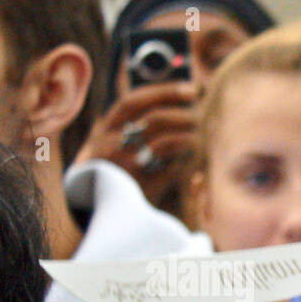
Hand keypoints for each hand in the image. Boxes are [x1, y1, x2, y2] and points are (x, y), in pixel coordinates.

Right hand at [73, 81, 197, 208]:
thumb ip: (131, 126)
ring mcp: (125, 168)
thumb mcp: (110, 146)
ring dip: (188, 137)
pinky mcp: (141, 189)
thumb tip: (169, 101)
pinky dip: (185, 161)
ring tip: (201, 136)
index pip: (133, 101)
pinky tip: (194, 159)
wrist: (98, 212)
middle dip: (183, 113)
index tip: (191, 89)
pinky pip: (171, 169)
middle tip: (202, 114)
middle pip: (153, 120)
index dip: (165, 92)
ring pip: (164, 143)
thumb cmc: (111, 174)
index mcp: (103, 131)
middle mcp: (111, 146)